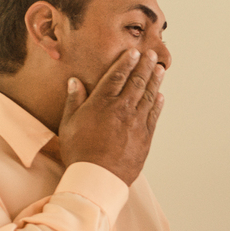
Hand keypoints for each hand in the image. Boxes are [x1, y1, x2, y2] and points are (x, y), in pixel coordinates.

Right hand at [58, 48, 164, 184]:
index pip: (117, 76)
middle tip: (150, 54)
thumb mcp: (69, 124)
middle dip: (145, 66)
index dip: (127, 62)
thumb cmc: (79, 152)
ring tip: (159, 69)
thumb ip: (74, 101)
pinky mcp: (145, 137)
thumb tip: (74, 81)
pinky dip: (157, 104)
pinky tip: (160, 96)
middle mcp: (122, 109)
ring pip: (148, 96)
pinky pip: (153, 116)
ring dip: (155, 81)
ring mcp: (136, 123)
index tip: (133, 52)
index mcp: (102, 103)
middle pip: (137, 82)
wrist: (98, 177)